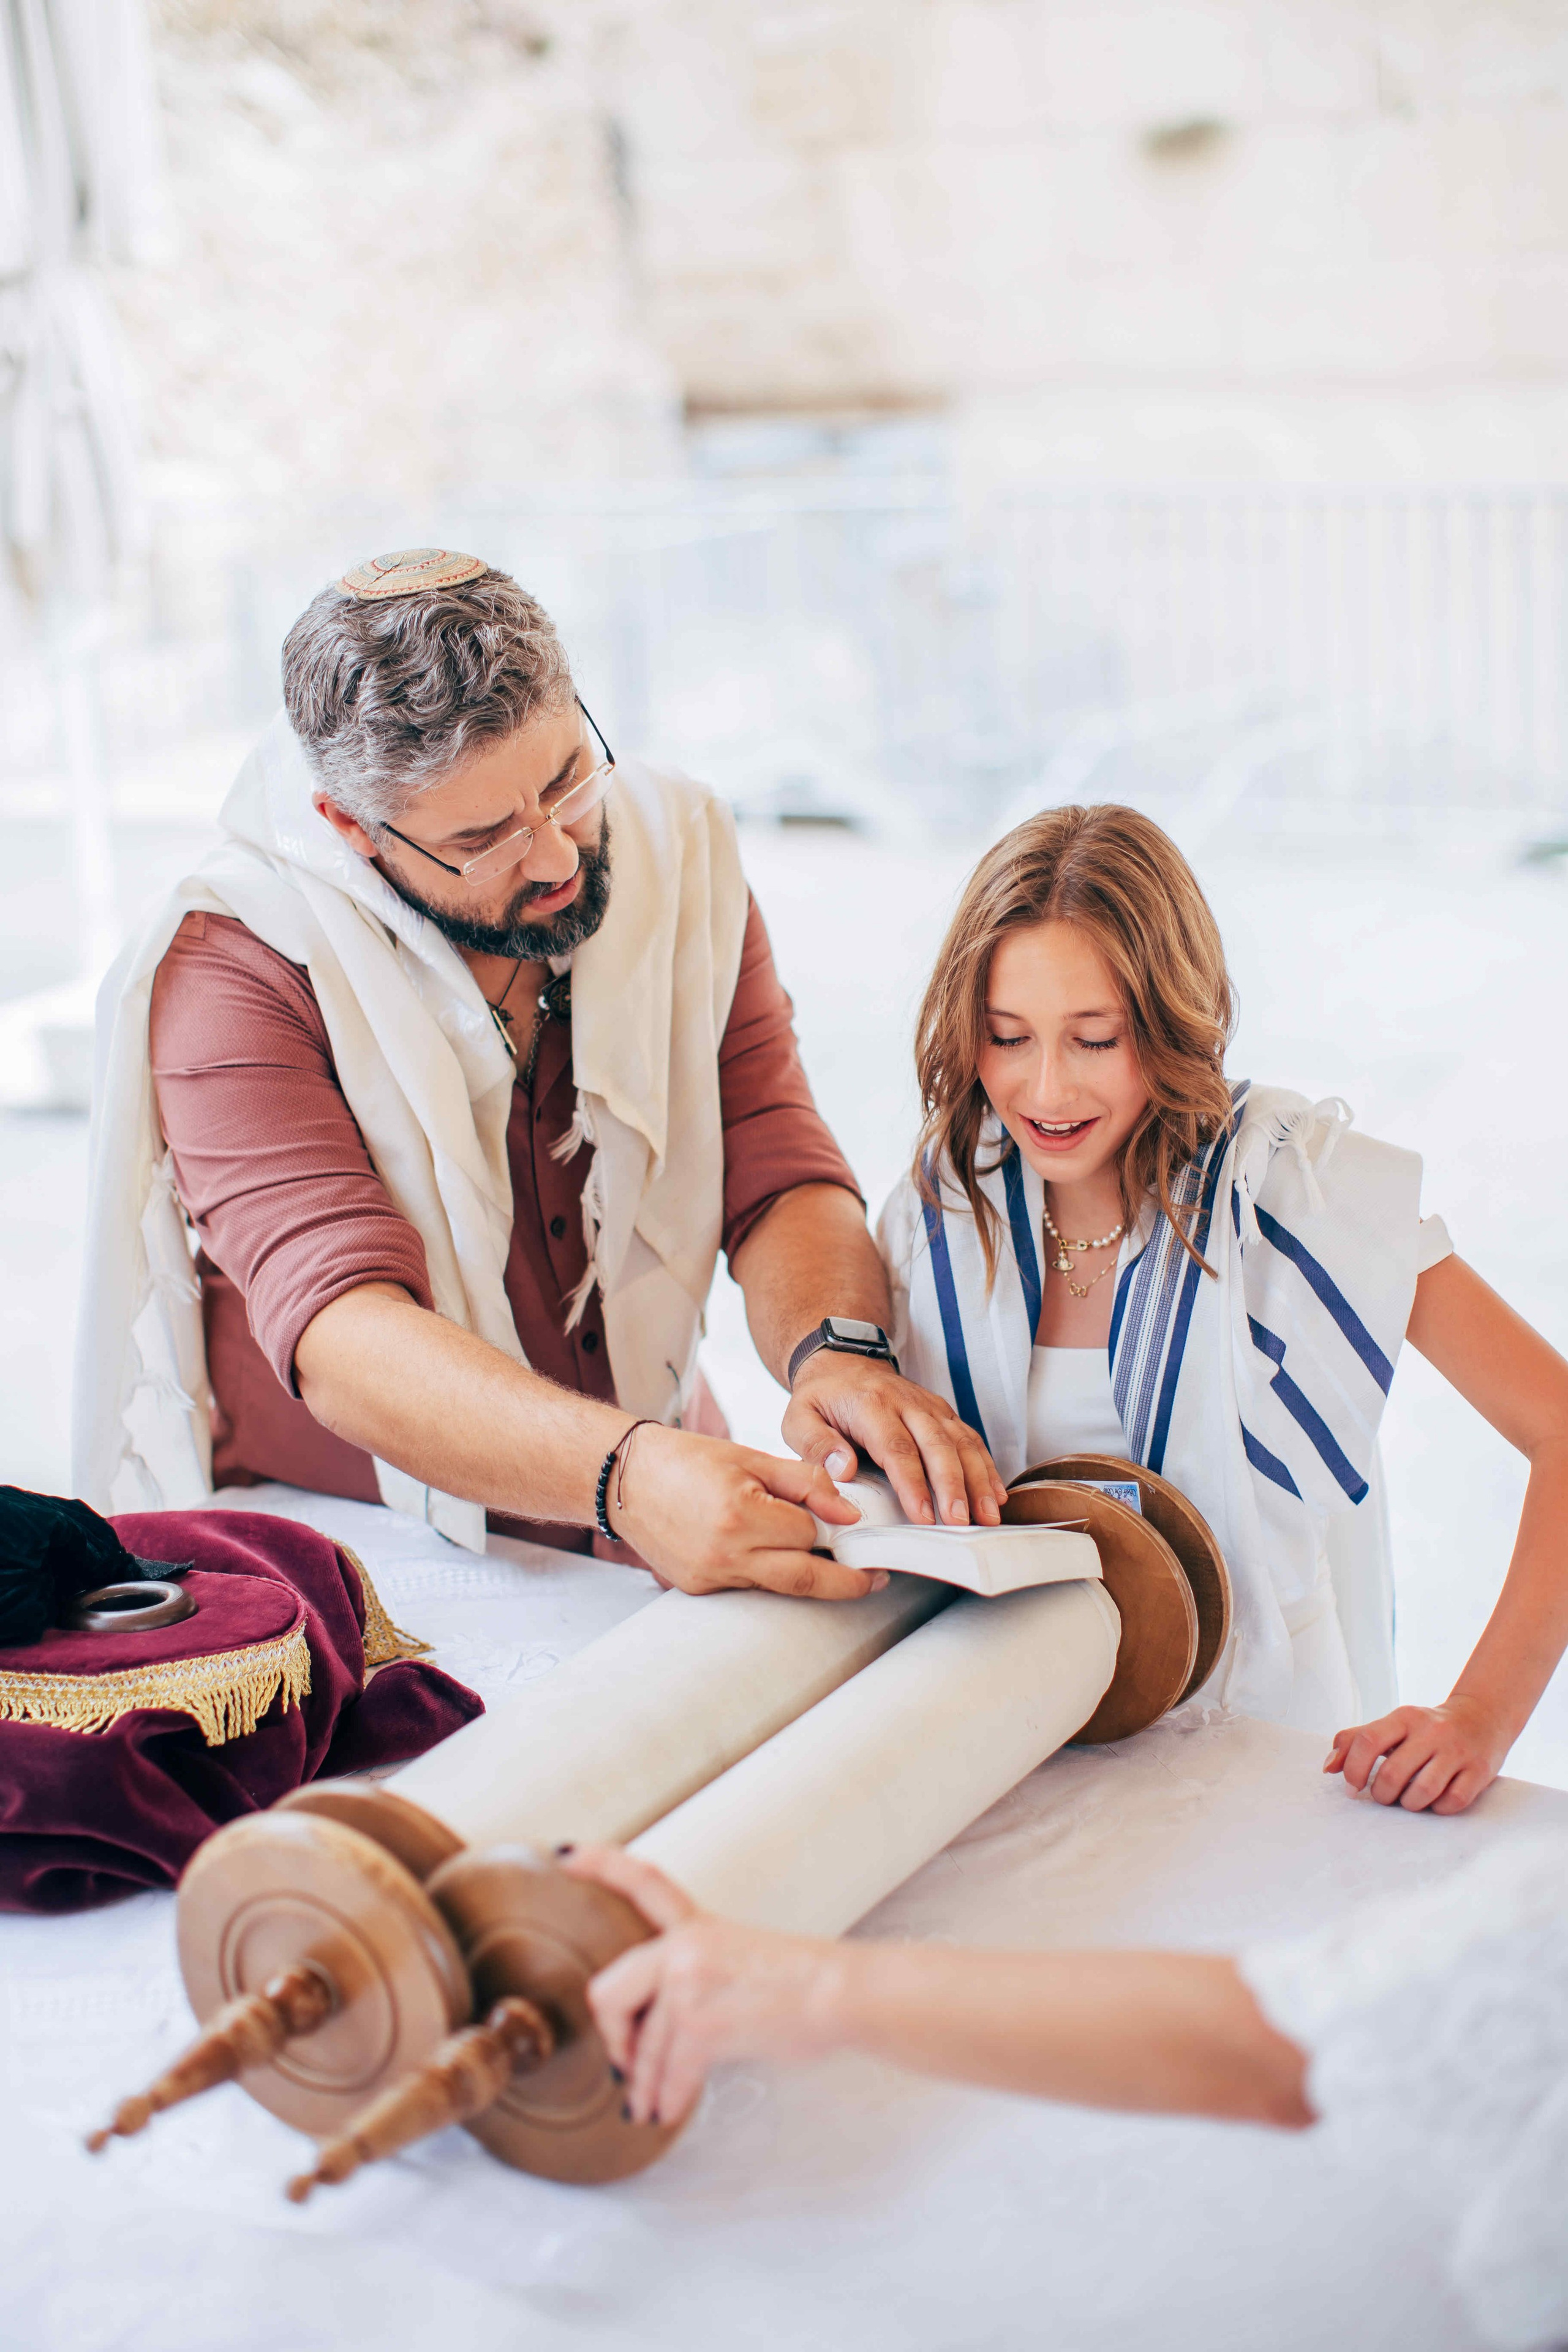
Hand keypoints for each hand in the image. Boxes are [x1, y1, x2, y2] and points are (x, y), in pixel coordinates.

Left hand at [563, 1846, 841, 2126]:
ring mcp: (689, 1980)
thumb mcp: (740, 1959)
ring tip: (650, 2105)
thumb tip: (659, 2037)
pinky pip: (667, 2074)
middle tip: (627, 2064)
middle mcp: (684, 1944)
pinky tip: (667, 2111)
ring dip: (645, 2086)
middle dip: (613, 2038)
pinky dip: (666, 2099)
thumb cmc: (802, 1985)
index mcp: (696, 1925)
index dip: (599, 1864)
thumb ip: (695, 1978)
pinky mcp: (701, 2021)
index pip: (642, 1882)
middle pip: (608, 1992)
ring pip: (642, 2049)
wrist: (839, 1993)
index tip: (565, 1855)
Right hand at [613, 1423, 878, 1600]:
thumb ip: (805, 1483)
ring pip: (778, 1586)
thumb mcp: (750, 1458)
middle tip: (873, 1578)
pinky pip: (750, 1587)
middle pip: (804, 1579)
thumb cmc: (686, 1460)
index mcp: (739, 1515)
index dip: (833, 1528)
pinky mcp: (699, 1589)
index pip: (808, 1533)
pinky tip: (773, 1556)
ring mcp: (710, 1577)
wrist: (625, 1479)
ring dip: (808, 1576)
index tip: (857, 1530)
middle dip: (846, 1581)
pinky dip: (770, 1573)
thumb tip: (849, 1514)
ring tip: (831, 1563)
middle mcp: (724, 1555)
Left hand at [782, 1354, 1007, 1527]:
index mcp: (870, 1406)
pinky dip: (986, 1467)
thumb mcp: (798, 1419)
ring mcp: (929, 1407)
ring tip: (987, 1516)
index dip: (913, 1484)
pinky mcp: (943, 1413)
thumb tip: (844, 1471)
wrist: (842, 1362)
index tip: (923, 1516)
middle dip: (953, 1486)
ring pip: (961, 1441)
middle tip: (960, 1522)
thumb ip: (817, 1446)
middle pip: (937, 1445)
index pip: (896, 1448)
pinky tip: (995, 1494)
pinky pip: (970, 1438)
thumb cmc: (821, 1399)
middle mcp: (906, 1403)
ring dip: (977, 1479)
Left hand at [1323, 1693, 1512, 1813]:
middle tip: (1385, 1796)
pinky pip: (1452, 1802)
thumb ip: (1356, 1740)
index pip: (1367, 1741)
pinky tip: (1435, 1800)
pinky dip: (1438, 1808)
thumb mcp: (1393, 1725)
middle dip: (1382, 1795)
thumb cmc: (1426, 1728)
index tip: (1352, 1788)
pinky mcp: (1479, 1771)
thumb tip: (1328, 1767)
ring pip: (1422, 1792)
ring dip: (1409, 1804)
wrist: (1482, 1718)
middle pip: (1392, 1775)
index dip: (1353, 1769)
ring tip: (1408, 1799)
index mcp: (1405, 1718)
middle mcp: (1431, 1731)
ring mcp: (1458, 1751)